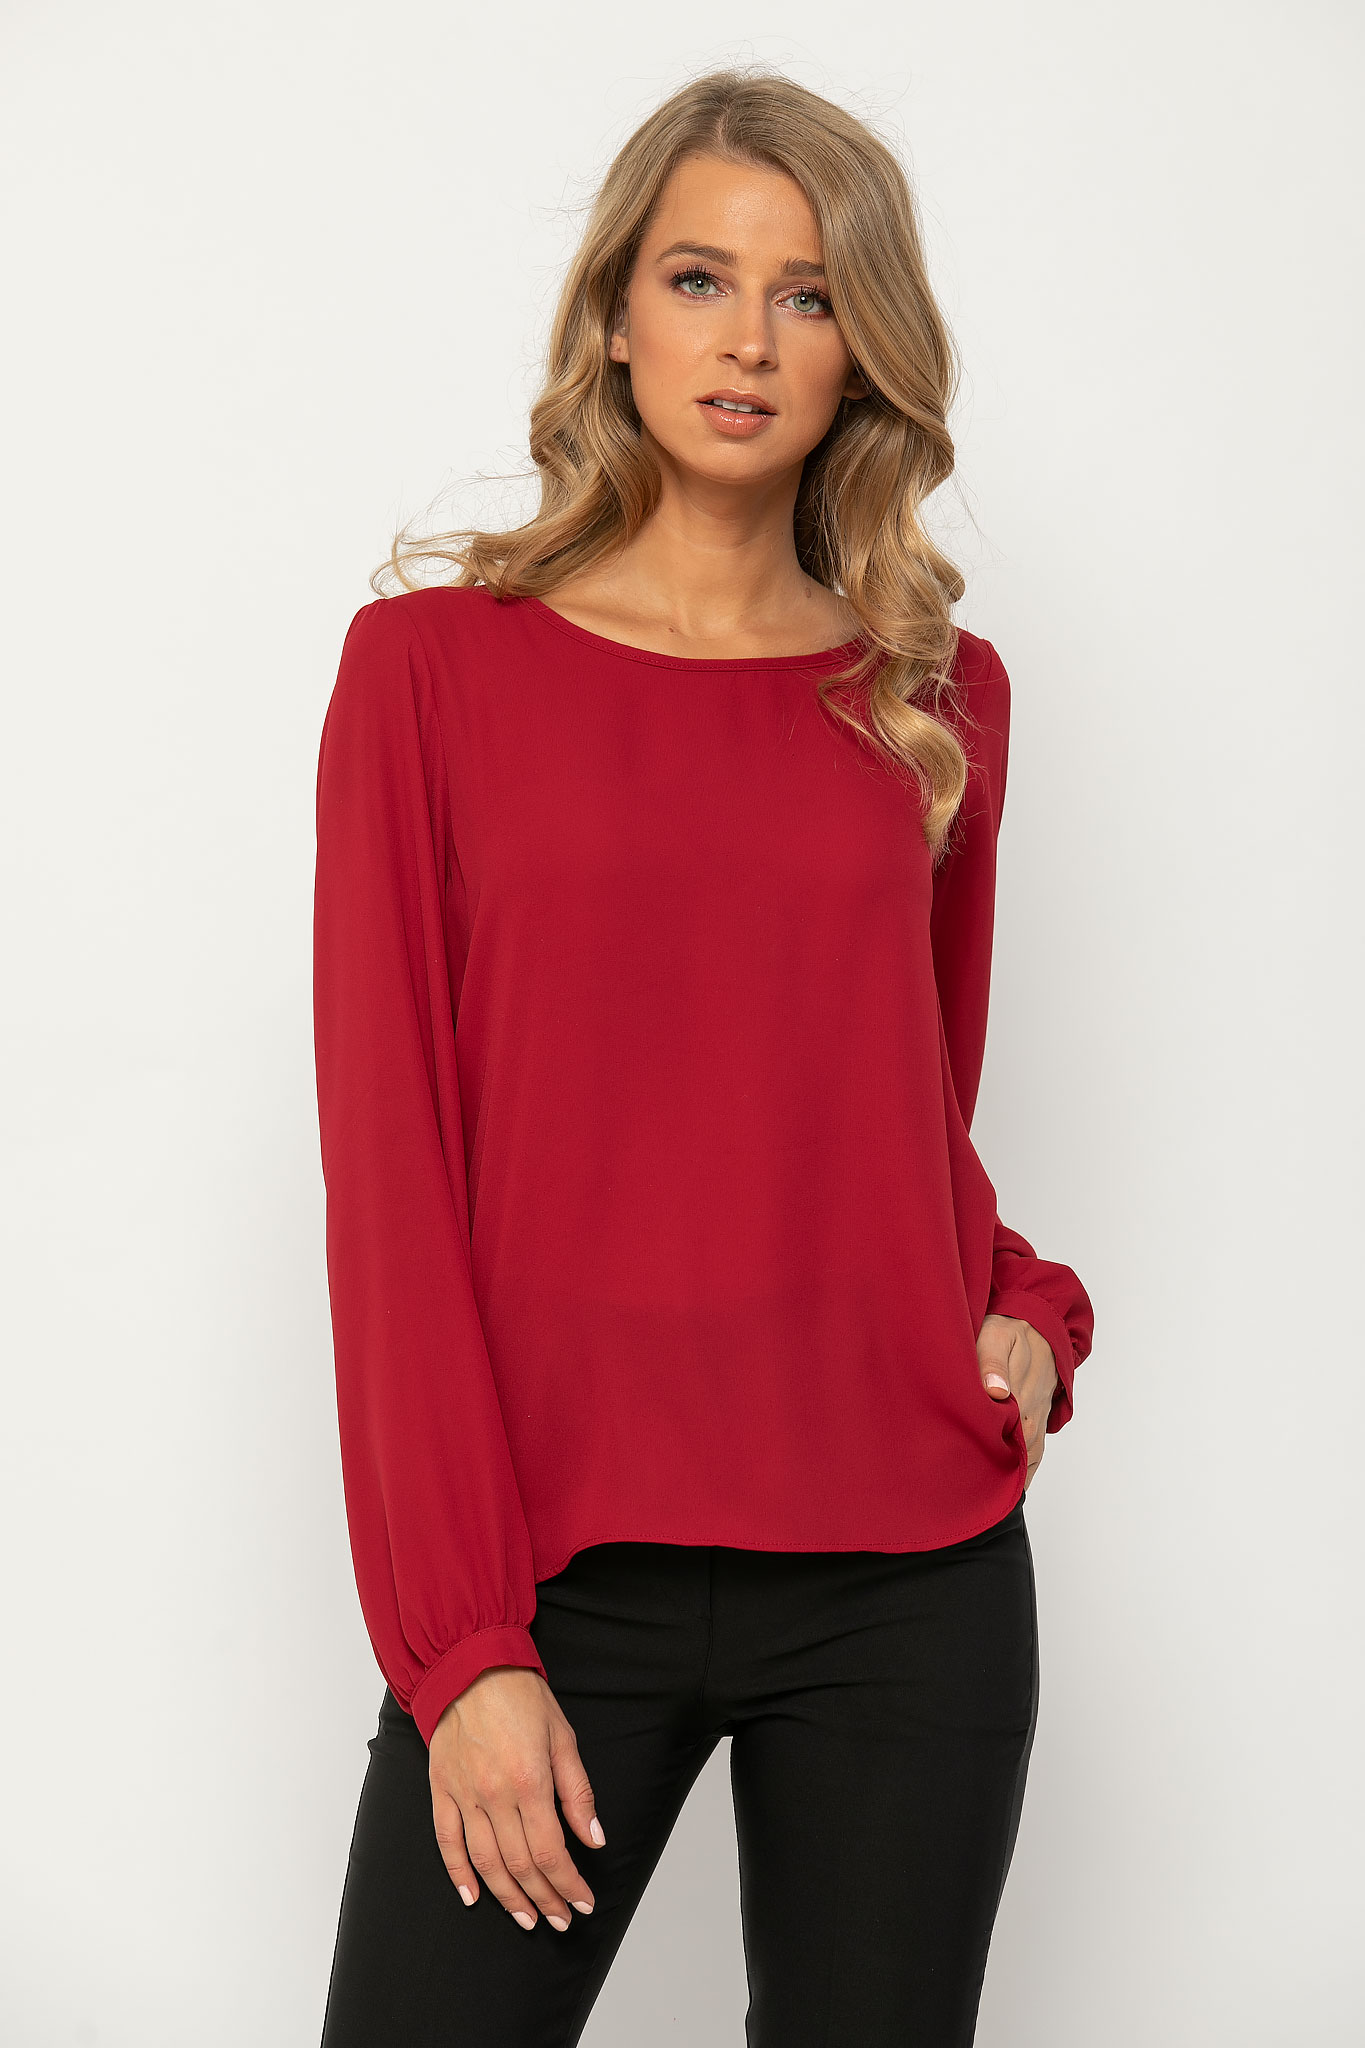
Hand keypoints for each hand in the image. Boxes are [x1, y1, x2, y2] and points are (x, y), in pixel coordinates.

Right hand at [428, 1665, 605, 1931]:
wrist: (471, 1666)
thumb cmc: (521, 1695)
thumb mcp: (563, 1738)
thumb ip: (578, 1793)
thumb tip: (593, 1839)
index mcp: (530, 1782)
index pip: (551, 1852)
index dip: (568, 1884)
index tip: (582, 1902)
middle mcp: (495, 1795)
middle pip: (521, 1865)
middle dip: (545, 1898)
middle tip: (559, 1919)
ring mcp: (465, 1795)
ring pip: (486, 1863)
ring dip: (508, 1897)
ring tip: (526, 1918)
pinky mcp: (442, 1790)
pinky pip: (448, 1842)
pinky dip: (458, 1874)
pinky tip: (473, 1897)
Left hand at [978, 1313, 1058, 1490]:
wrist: (1038, 1320)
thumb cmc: (1010, 1328)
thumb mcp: (996, 1335)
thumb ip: (991, 1360)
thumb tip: (996, 1391)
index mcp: (1021, 1395)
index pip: (1010, 1438)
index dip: (992, 1461)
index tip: (972, 1482)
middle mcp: (1033, 1410)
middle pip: (1020, 1453)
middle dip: (1000, 1476)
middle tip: (975, 1501)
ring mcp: (1038, 1414)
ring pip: (1030, 1454)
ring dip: (1014, 1476)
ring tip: (991, 1502)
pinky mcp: (1038, 1413)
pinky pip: (1035, 1447)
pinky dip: (1025, 1468)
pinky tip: (1012, 1485)